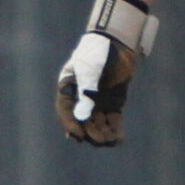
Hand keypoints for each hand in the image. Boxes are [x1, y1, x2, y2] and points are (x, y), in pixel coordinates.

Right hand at [56, 0, 158, 145]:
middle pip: (83, 121)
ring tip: (109, 141)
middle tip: (98, 140)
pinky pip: (112, 120)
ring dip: (103, 134)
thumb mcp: (89, 71)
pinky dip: (115, 129)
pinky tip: (119, 139)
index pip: (66, 111)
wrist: (117, 43)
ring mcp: (98, 101)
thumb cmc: (98, 52)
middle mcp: (82, 98)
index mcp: (69, 89)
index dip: (70, 125)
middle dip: (90, 132)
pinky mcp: (113, 103)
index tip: (77, 136)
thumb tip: (84, 117)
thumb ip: (87, 93)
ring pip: (98, 123)